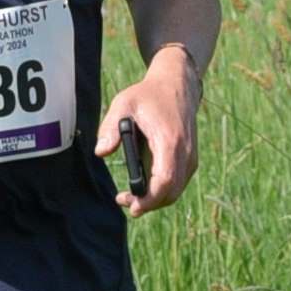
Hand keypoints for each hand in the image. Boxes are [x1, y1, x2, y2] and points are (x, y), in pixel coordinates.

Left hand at [100, 72, 195, 212]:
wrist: (176, 86)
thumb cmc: (148, 95)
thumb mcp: (124, 104)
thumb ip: (110, 128)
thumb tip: (101, 152)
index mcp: (169, 141)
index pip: (165, 180)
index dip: (149, 198)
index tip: (132, 205)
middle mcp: (185, 152)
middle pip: (171, 192)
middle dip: (149, 203)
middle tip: (125, 202)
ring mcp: (190, 157)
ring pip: (176, 190)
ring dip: (155, 199)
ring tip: (130, 197)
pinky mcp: (190, 158)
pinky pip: (178, 183)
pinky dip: (162, 191)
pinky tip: (144, 188)